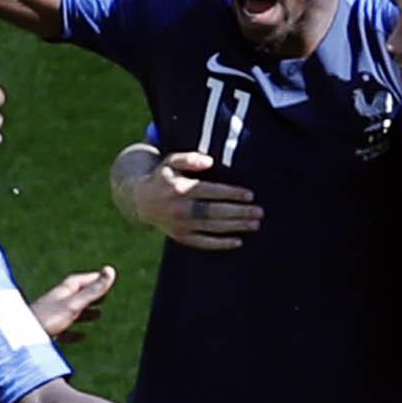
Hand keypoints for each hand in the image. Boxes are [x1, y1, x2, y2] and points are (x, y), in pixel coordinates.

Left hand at [28, 266, 115, 343]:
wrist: (22, 338)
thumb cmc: (48, 318)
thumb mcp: (74, 304)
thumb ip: (93, 290)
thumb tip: (111, 270)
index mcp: (62, 292)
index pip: (80, 280)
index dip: (94, 278)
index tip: (107, 276)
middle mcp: (56, 302)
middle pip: (77, 294)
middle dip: (91, 293)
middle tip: (105, 293)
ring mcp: (51, 317)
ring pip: (72, 312)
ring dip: (86, 312)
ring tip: (99, 315)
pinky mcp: (48, 332)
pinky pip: (64, 331)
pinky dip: (75, 332)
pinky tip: (82, 337)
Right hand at [124, 151, 260, 251]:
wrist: (141, 201)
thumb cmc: (164, 177)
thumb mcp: (171, 162)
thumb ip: (189, 158)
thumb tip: (209, 161)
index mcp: (180, 188)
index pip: (211, 191)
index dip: (231, 193)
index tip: (250, 195)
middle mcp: (180, 209)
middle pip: (215, 211)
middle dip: (239, 212)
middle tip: (260, 212)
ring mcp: (180, 225)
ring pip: (212, 228)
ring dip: (235, 227)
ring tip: (255, 225)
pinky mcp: (181, 237)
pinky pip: (203, 243)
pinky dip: (220, 244)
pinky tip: (238, 242)